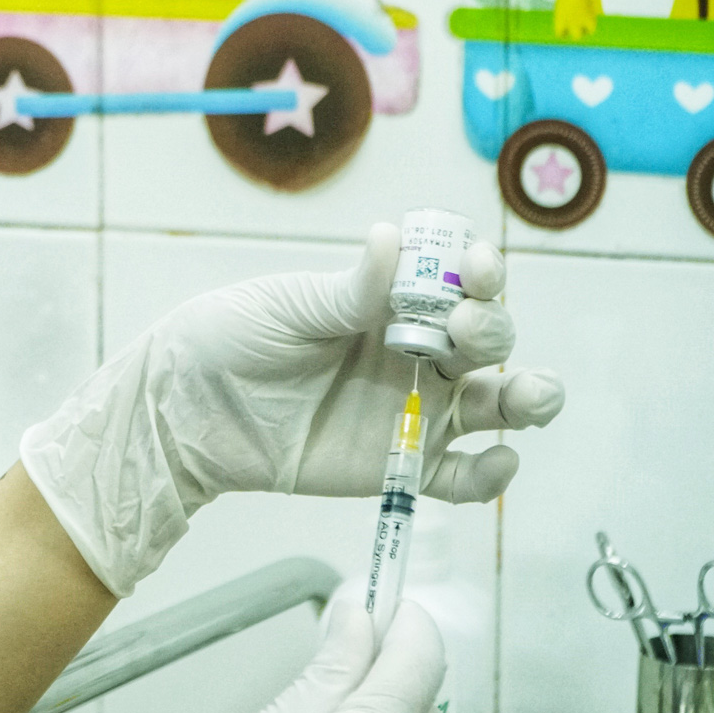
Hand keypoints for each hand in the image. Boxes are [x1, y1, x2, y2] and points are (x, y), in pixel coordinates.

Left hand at [22, 224, 562, 594]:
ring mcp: (414, 408)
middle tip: (464, 326)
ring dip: (528, 397)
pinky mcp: (400, 463)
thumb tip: (392, 237)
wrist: (183, 411)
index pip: (459, 281)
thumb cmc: (226, 339)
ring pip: (496, 403)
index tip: (475, 264)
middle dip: (493, 328)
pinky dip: (491, 474)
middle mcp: (416, 351)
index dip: (481, 271)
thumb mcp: (285, 307)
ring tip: (529, 396)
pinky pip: (461, 475)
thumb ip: (348, 292)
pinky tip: (497, 461)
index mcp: (391, 301)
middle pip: (487, 339)